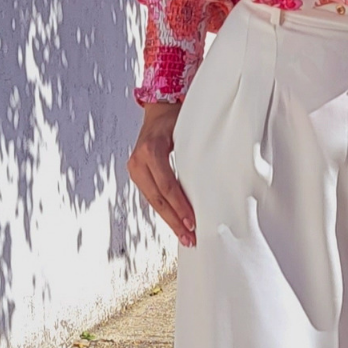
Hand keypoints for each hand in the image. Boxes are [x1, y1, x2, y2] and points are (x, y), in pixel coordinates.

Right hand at [127, 102, 196, 247]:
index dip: (179, 205)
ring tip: (185, 236)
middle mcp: (138, 161)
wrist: (158, 110)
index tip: (192, 221)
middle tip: (190, 238)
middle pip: (157, 198)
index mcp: (151, 150)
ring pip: (153, 201)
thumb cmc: (176, 118)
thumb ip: (194, 154)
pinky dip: (164, 210)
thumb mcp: (187, 132)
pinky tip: (175, 222)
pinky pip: (151, 196)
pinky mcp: (137, 174)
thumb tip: (212, 183)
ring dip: (169, 220)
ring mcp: (135, 168)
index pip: (167, 184)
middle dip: (174, 220)